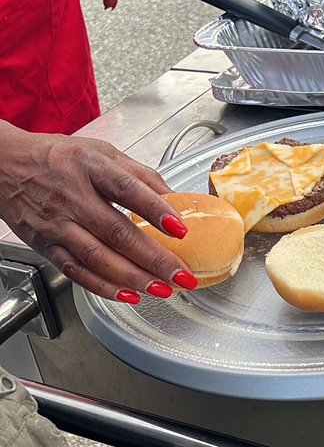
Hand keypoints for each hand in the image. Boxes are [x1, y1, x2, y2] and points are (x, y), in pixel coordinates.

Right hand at [0, 124, 196, 302]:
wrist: (4, 166)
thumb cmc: (58, 158)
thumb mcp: (100, 151)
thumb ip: (138, 174)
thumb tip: (173, 198)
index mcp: (90, 166)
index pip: (126, 188)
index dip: (155, 209)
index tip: (180, 228)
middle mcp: (72, 196)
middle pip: (117, 232)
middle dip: (154, 259)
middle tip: (181, 275)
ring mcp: (57, 224)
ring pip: (98, 257)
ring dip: (134, 278)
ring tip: (162, 289)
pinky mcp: (46, 245)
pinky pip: (77, 272)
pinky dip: (104, 287)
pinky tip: (128, 295)